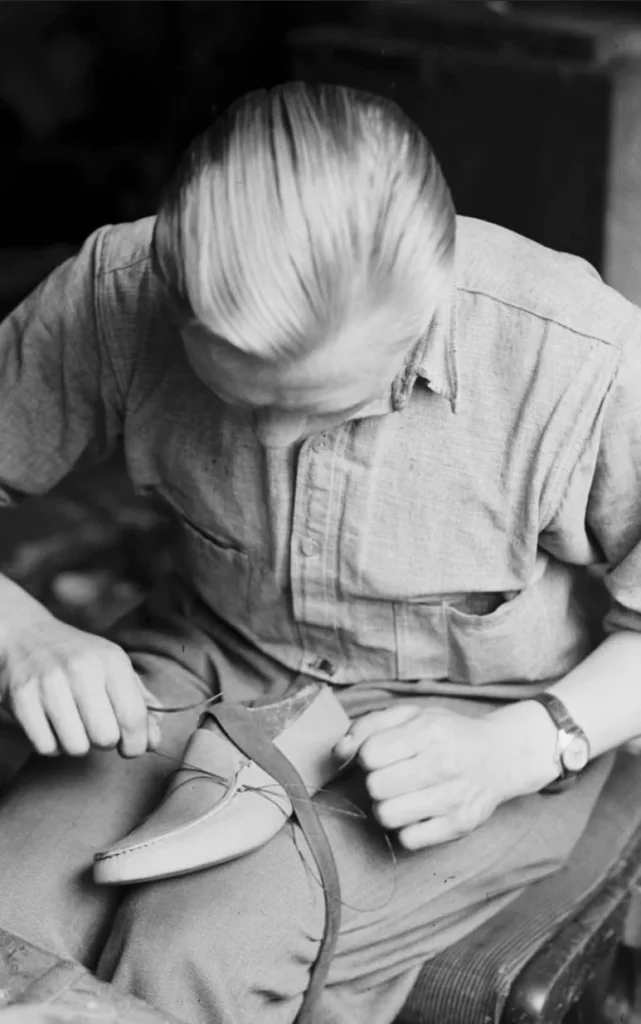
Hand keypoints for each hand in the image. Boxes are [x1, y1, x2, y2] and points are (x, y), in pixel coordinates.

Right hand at [0, 610, 162, 758]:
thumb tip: (154, 741)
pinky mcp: (21, 698)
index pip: (133, 717)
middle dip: (106, 742)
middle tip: (98, 727)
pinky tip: (54, 725)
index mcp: (111, 661)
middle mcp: (81, 669)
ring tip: (75, 724)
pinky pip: (46, 747)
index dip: (137, 743)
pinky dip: (53, 745)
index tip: (131, 746)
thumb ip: (141, 703)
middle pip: (105, 738)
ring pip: (76, 747)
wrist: (27, 636)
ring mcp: (48, 683)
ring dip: (78, 744)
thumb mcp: (116, 668)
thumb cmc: (80, 659)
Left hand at [334, 703, 550, 850]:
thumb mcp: (410, 714)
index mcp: (428, 730)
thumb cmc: (447, 733)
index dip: (367, 757)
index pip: (369, 755)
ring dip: (387, 807)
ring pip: (387, 816)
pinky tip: (418, 812)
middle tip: (393, 776)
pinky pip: (408, 839)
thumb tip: (337, 753)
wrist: (501, 755)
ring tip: (403, 795)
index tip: (382, 755)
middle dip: (376, 782)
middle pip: (375, 788)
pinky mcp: (460, 825)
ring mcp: (453, 797)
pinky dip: (406, 828)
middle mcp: (443, 763)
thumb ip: (368, 725)